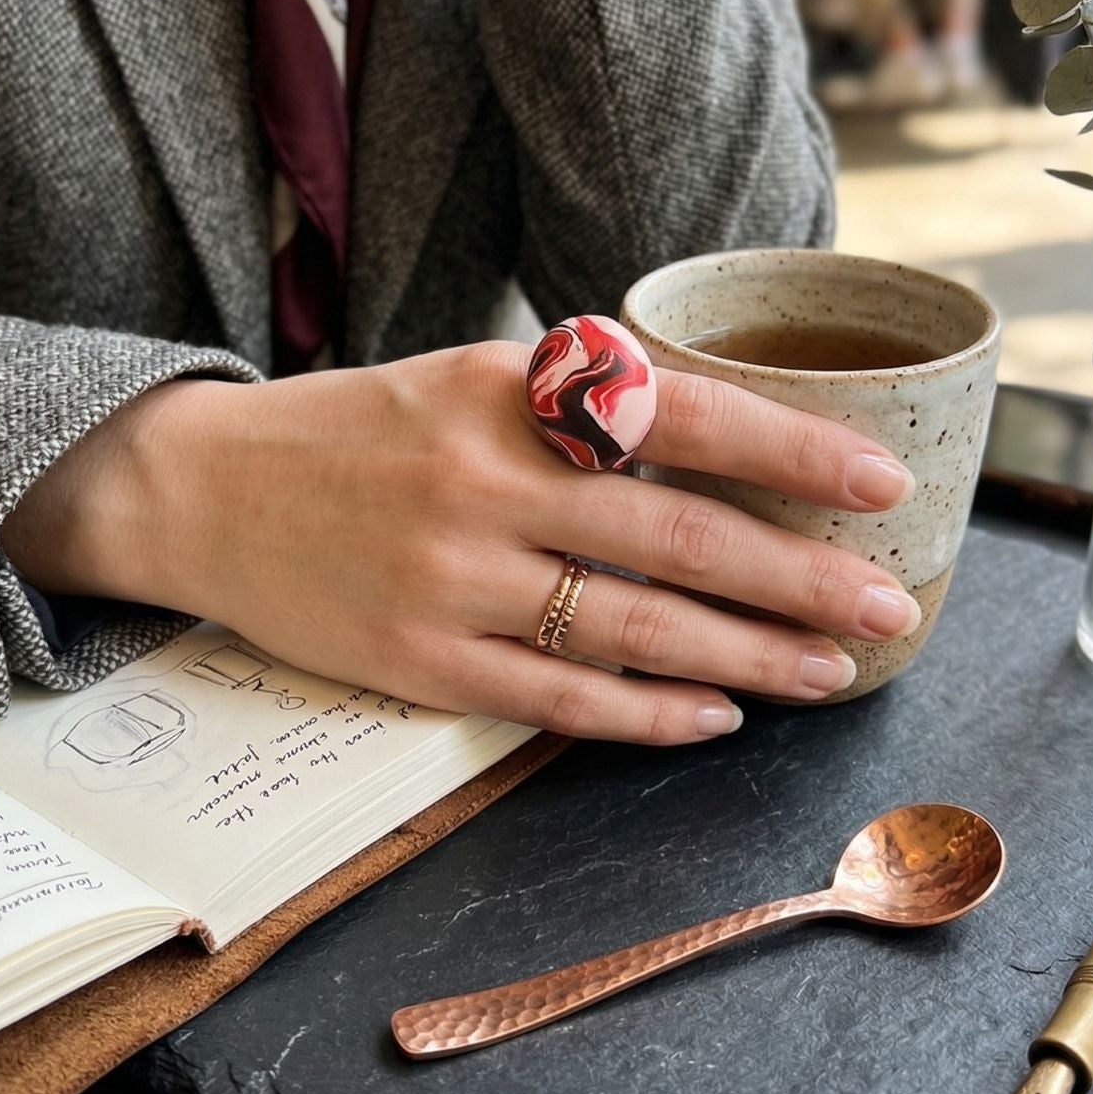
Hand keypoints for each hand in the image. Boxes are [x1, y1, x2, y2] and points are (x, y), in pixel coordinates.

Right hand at [3, 343, 918, 745]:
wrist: (206, 488)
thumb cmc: (358, 429)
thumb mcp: (464, 376)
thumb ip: (577, 403)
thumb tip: (720, 438)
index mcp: (502, 389)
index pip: (677, 415)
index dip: (790, 451)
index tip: (880, 482)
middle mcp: (483, 481)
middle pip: (677, 538)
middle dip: (798, 576)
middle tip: (887, 605)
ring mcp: (449, 579)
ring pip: (632, 631)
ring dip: (745, 658)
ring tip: (826, 672)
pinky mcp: (419, 661)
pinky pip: (558, 700)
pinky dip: (648, 714)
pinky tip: (714, 717)